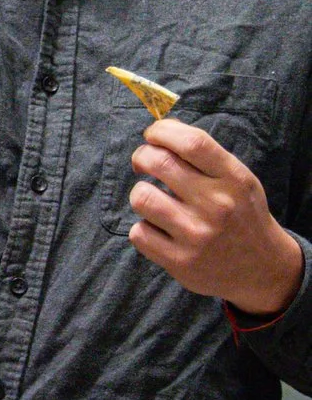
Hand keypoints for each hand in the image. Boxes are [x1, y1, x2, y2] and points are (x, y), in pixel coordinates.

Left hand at [127, 118, 304, 314]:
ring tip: (154, 200)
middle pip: (158, 163)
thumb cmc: (241, 215)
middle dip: (141, 157)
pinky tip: (160, 230)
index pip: (192, 142)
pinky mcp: (179, 260)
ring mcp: (197, 234)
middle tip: (143, 163)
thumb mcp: (238, 181)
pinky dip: (143, 228)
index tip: (153, 135)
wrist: (262, 268)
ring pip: (141, 198)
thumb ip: (204, 157)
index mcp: (234, 179)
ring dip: (141, 194)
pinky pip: (138, 232)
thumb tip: (160, 132)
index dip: (163, 131)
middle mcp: (217, 205)